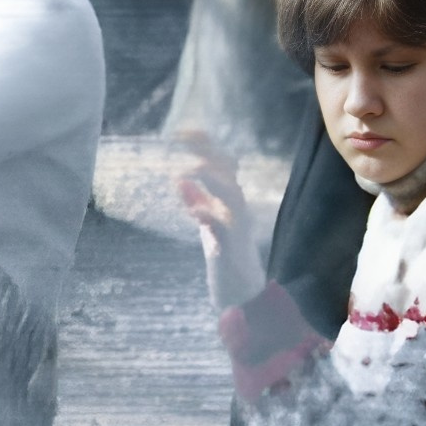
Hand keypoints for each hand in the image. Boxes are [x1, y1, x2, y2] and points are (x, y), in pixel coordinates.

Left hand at [174, 132, 265, 312]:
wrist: (245, 294)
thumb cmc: (227, 256)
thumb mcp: (209, 225)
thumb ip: (198, 202)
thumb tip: (180, 181)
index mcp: (230, 200)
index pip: (221, 164)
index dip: (205, 145)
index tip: (183, 131)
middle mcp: (237, 208)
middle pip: (228, 171)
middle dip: (207, 151)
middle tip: (182, 138)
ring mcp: (237, 227)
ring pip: (231, 194)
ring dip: (211, 179)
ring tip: (187, 169)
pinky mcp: (231, 249)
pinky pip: (223, 230)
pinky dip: (208, 217)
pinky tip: (194, 212)